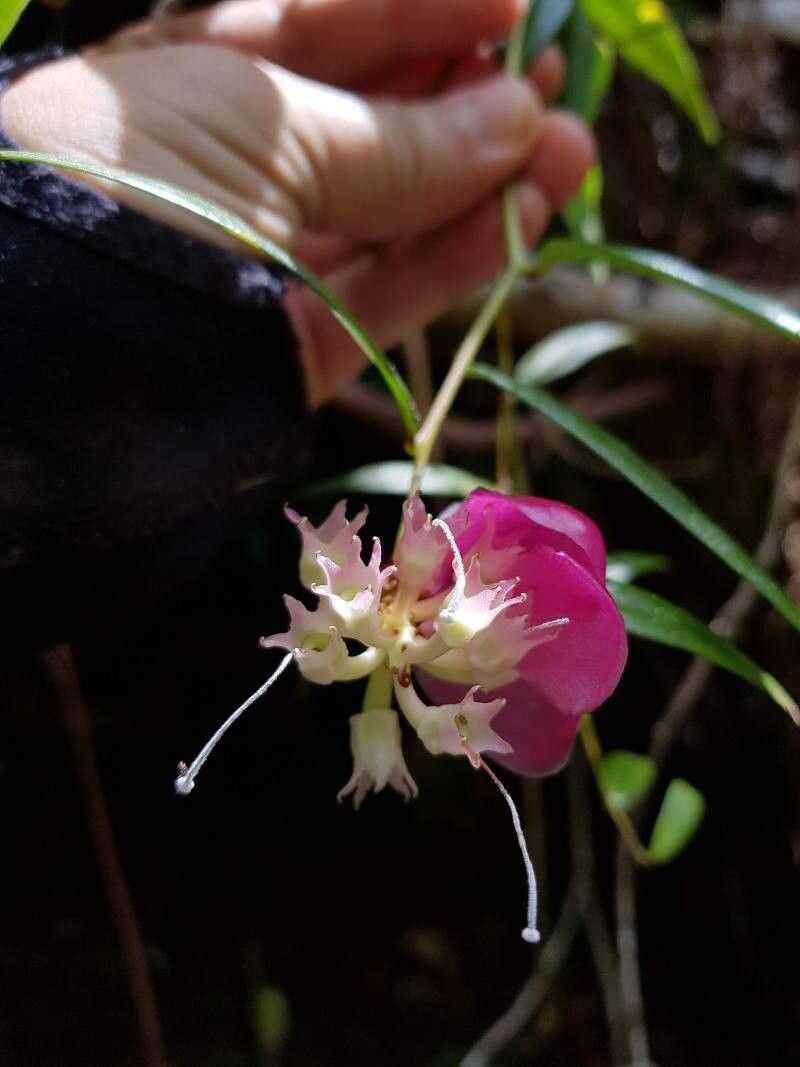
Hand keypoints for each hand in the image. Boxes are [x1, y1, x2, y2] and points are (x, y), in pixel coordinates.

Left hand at [1, 0, 593, 404]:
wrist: (53, 356)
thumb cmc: (129, 187)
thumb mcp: (263, 125)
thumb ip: (395, 131)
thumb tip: (512, 113)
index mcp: (189, 84)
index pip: (320, 28)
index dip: (416, 12)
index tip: (508, 4)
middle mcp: (229, 173)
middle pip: (368, 127)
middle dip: (465, 98)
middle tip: (551, 79)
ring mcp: (265, 265)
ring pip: (393, 219)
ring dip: (486, 182)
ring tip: (569, 144)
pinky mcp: (292, 350)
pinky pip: (391, 295)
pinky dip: (463, 255)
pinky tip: (530, 207)